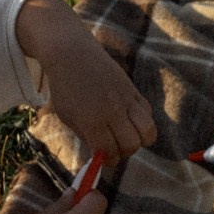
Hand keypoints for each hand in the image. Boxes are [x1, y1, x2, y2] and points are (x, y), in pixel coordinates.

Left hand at [45, 43, 156, 161]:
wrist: (72, 52)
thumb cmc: (65, 86)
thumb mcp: (67, 115)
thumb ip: (85, 136)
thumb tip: (101, 154)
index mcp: (91, 119)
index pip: (109, 151)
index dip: (107, 160)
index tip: (103, 158)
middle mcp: (112, 110)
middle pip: (131, 144)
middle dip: (124, 152)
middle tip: (114, 147)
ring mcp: (126, 99)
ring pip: (148, 130)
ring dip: (140, 140)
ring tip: (126, 136)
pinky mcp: (133, 90)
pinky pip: (148, 113)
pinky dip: (142, 122)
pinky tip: (128, 119)